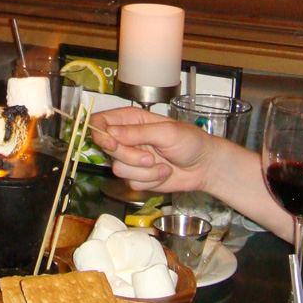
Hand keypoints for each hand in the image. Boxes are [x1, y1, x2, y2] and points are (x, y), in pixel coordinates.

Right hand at [92, 107, 217, 192]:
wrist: (203, 166)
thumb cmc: (190, 142)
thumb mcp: (167, 132)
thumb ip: (138, 132)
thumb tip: (112, 132)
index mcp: (132, 120)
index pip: (101, 121)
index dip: (99, 132)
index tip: (111, 143)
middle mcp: (128, 138)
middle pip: (107, 148)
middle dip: (130, 157)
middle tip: (151, 156)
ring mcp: (131, 158)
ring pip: (118, 169)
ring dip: (144, 171)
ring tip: (162, 165)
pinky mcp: (137, 176)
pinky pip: (131, 183)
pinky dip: (150, 181)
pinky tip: (163, 173)